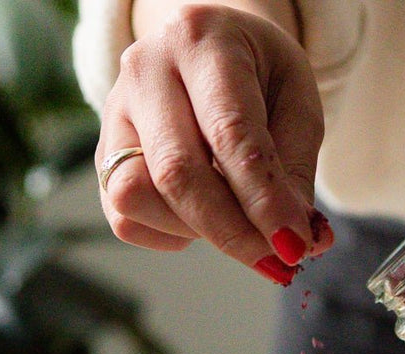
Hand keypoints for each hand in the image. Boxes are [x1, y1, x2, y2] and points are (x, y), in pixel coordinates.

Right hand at [96, 4, 331, 283]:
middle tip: (278, 262)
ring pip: (136, 197)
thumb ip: (296, 170)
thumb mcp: (296, 103)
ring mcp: (113, 112)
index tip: (295, 246)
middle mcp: (145, 69)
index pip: (230, 132)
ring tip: (235, 220)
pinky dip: (169, 233)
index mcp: (201, 39)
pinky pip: (125, 218)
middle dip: (232, 231)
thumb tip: (302, 241)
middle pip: (177, 172)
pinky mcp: (102, 154)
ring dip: (194, 230)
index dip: (263, 200)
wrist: (209, 48)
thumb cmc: (259, 76)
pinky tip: (201, 215)